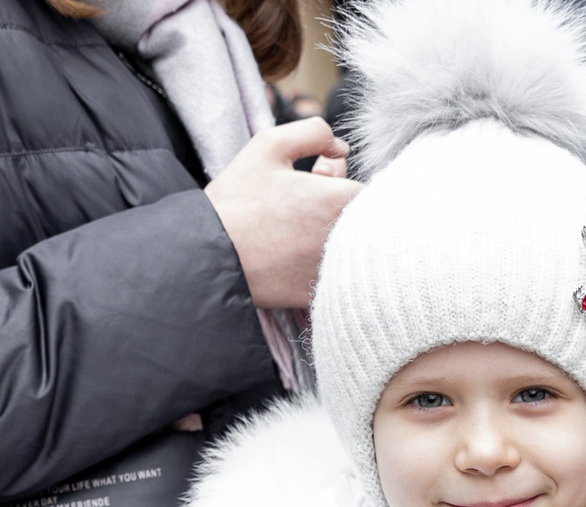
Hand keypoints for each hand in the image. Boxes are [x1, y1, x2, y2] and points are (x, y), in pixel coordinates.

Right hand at [206, 119, 359, 309]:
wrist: (209, 257)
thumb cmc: (237, 201)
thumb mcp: (269, 146)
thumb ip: (313, 133)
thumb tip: (342, 148)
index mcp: (339, 200)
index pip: (376, 191)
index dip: (350, 183)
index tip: (324, 178)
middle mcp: (345, 239)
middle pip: (366, 220)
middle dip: (343, 208)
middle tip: (306, 202)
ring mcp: (335, 270)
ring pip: (351, 249)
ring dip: (334, 236)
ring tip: (296, 229)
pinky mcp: (322, 295)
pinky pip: (336, 275)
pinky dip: (323, 264)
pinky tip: (292, 254)